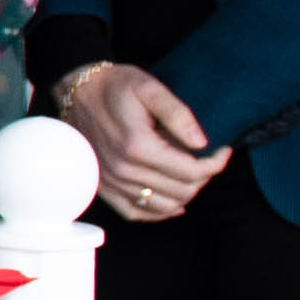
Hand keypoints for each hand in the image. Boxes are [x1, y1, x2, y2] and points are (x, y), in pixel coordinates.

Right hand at [53, 60, 230, 221]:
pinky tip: (172, 201)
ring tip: (190, 174)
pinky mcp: (103, 187)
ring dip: (185, 194)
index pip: (192, 172)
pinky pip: (135, 213)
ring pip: (163, 207)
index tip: (223, 150)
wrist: (77, 92)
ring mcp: (111, 181)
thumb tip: (202, 143)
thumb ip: (178, 114)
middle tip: (208, 159)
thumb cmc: (114, 87)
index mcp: (138, 147)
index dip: (216, 164)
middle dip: (204, 177)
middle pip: (181, 191)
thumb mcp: (149, 88)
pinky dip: (158, 212)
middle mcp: (123, 170)